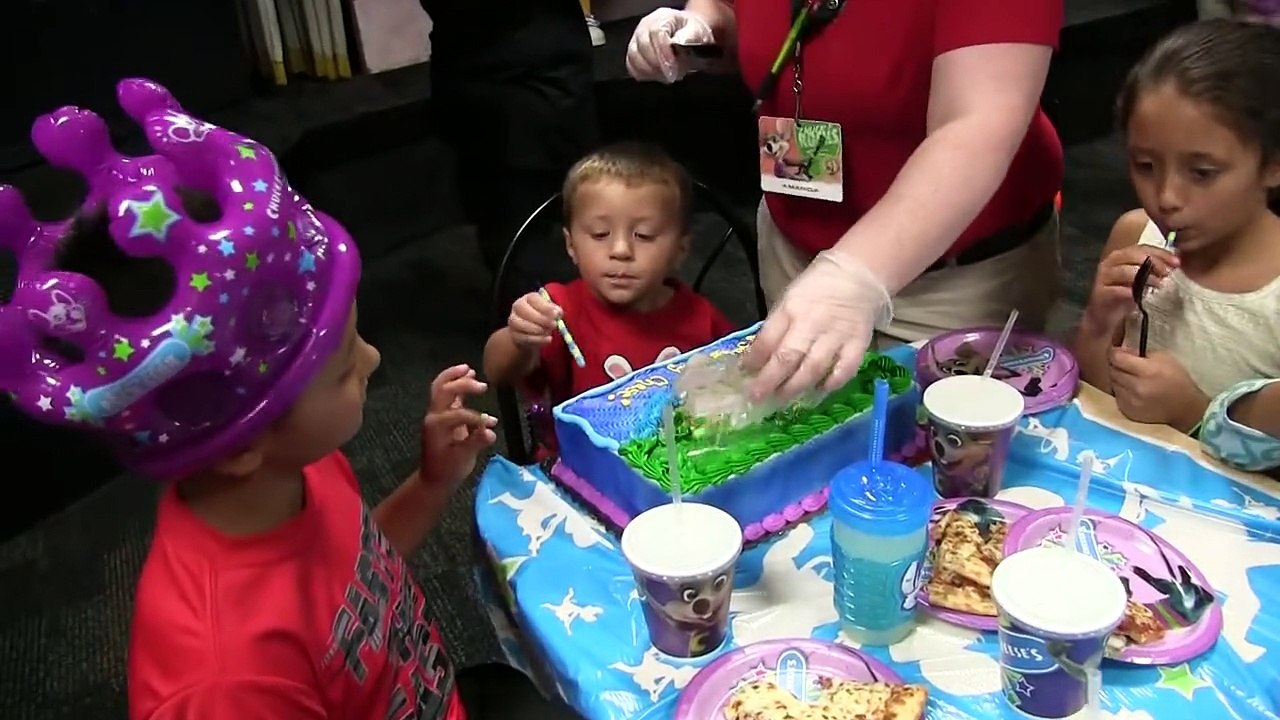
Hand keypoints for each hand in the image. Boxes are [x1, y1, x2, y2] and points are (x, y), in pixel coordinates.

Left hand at [420, 365, 496, 487]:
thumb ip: (475, 443)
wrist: (434, 478)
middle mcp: (434, 415)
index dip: (476, 418)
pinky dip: (457, 383)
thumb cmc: (447, 470)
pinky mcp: (443, 414)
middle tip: (482, 386)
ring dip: (455, 376)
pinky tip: (470, 376)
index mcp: (436, 425)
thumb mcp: (462, 459)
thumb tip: (491, 432)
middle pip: (444, 390)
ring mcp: (437, 413)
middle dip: (462, 384)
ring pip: (442, 387)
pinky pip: (448, 394)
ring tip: (471, 369)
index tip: (490, 426)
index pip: (458, 414)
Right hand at [507, 291, 559, 351]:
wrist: (531, 332)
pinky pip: (524, 337)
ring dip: (537, 329)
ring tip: (549, 332)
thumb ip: (555, 311)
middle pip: (524, 310)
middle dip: (540, 318)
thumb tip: (558, 312)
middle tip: (554, 324)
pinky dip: (537, 339)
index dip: (545, 307)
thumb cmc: (543, 317)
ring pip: (520, 324)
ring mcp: (514, 321)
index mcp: (528, 298)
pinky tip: (547, 339)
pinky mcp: (514, 335)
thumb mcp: (551, 311)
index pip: (533, 299)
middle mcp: (518, 307)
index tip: (556, 314)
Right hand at [626, 8, 714, 82]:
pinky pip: (632, 66)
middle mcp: (645, 26)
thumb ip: (688, 38)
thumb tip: (677, 45)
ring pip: (634, 57)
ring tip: (667, 77)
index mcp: (662, 17)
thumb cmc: (691, 34)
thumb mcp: (698, 33)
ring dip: (650, 71)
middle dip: (657, 65)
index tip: (672, 69)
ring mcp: (636, 39)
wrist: (688, 36)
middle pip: (643, 46)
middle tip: (671, 76)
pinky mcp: (633, 53)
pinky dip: (644, 74)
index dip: (663, 53)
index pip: (656, 32)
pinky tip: (657, 76)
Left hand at [743, 250, 890, 401]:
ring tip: (782, 399)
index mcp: (790, 309)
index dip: (753, 360)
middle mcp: (812, 324)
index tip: (744, 375)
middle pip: (788, 357)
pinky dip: (831, 384)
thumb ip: (775, 328)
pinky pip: (844, 370)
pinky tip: (819, 391)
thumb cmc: (815, 289)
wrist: (856, 275)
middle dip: (769, 381)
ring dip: (795, 387)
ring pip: (813, 367)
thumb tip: (758, 359)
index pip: (767, 339)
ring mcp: (836, 336)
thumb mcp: (787, 300)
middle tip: (757, 397)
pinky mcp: (857, 344)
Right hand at [1085, 245, 1178, 330]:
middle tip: (1167, 273)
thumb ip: (1154, 269)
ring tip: (1159, 285)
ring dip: (1145, 277)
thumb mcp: (1142, 279)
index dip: (1161, 253)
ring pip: (1125, 271)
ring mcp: (1104, 277)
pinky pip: (1117, 290)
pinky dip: (1130, 292)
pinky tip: (1141, 296)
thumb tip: (1176, 262)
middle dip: (1153, 263)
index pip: (1143, 248)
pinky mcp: (1100, 293)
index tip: (1176, 262)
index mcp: (1121, 255)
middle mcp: (1110, 262)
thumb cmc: (1126, 295)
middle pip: (1133, 255)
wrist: (1106, 316)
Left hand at [1109, 347, 1207, 429]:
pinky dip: (1121, 391)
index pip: (1116, 358)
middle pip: (1112, 370)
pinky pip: (1116, 396)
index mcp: (1147, 371)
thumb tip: (1122, 351)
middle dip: (1117, 365)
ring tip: (1131, 378)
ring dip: (1118, 378)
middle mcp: (1136, 387)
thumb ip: (1140, 353)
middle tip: (1126, 365)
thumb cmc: (1177, 379)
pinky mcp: (1127, 412)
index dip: (1115, 352)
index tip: (1118, 351)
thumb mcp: (1164, 358)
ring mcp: (1130, 402)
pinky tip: (1133, 391)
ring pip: (1112, 383)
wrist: (1185, 408)